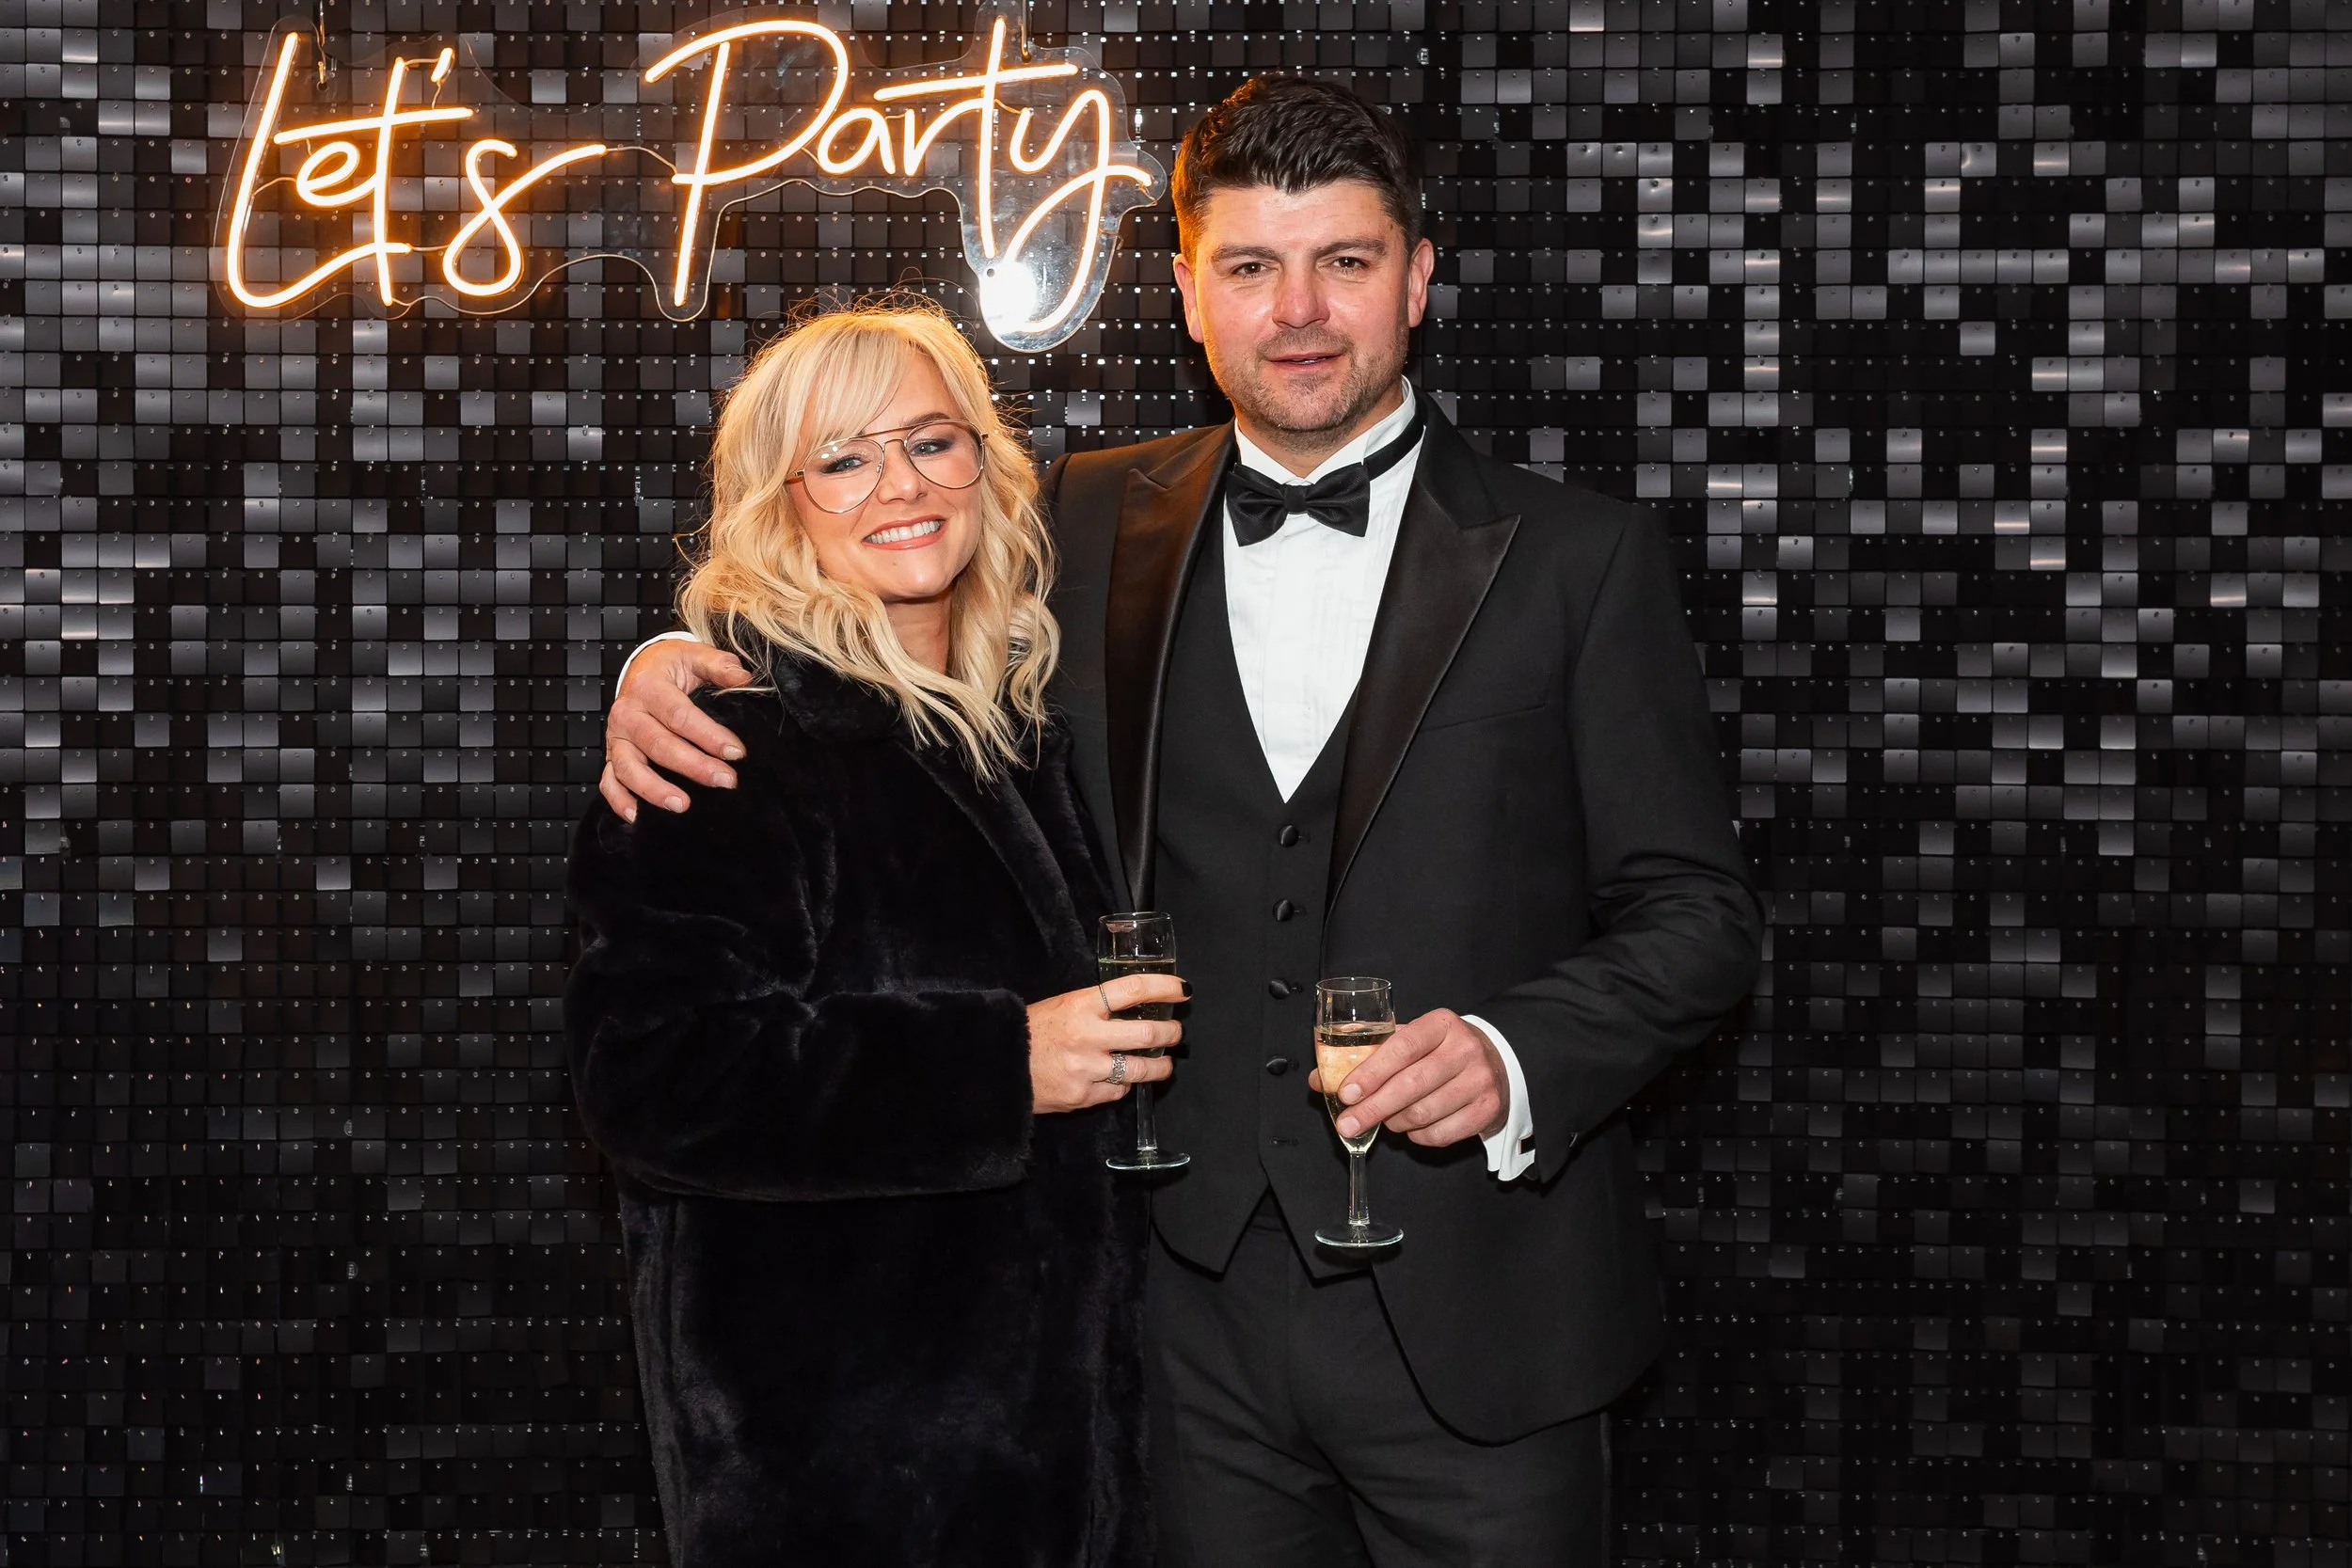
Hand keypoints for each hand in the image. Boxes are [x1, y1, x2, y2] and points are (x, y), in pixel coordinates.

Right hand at [600, 640, 755, 820]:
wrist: (641, 668)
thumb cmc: (670, 666)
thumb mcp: (693, 655)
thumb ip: (719, 665)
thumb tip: (744, 677)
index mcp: (648, 688)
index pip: (680, 716)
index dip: (708, 736)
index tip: (736, 752)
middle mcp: (627, 714)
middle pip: (659, 745)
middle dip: (693, 766)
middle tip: (725, 781)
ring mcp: (617, 737)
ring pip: (629, 768)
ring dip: (654, 790)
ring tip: (682, 805)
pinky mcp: (612, 754)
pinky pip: (609, 780)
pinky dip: (619, 800)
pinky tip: (637, 816)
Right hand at [1026, 973, 1184, 1113]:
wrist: (999, 1066)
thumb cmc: (1031, 1032)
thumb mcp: (1061, 1005)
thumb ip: (1095, 1007)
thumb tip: (1132, 1006)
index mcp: (1080, 1005)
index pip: (1133, 989)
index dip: (1163, 987)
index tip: (1182, 990)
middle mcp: (1087, 1036)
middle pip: (1147, 1033)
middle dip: (1170, 1033)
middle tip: (1175, 1033)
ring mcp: (1087, 1069)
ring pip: (1140, 1069)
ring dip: (1160, 1066)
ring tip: (1164, 1064)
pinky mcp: (1083, 1096)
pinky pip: (1119, 1091)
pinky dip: (1126, 1085)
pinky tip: (1124, 1080)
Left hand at [1310, 1008, 1507, 1148]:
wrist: (1496, 1063)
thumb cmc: (1440, 1052)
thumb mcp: (1410, 1040)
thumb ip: (1366, 1054)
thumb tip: (1320, 1079)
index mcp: (1441, 1024)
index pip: (1402, 1047)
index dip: (1371, 1073)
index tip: (1346, 1093)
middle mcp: (1465, 1049)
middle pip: (1411, 1085)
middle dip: (1373, 1108)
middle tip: (1347, 1124)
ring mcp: (1481, 1080)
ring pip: (1424, 1113)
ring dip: (1395, 1122)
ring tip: (1386, 1119)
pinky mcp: (1488, 1109)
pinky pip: (1442, 1134)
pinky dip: (1418, 1136)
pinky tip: (1412, 1127)